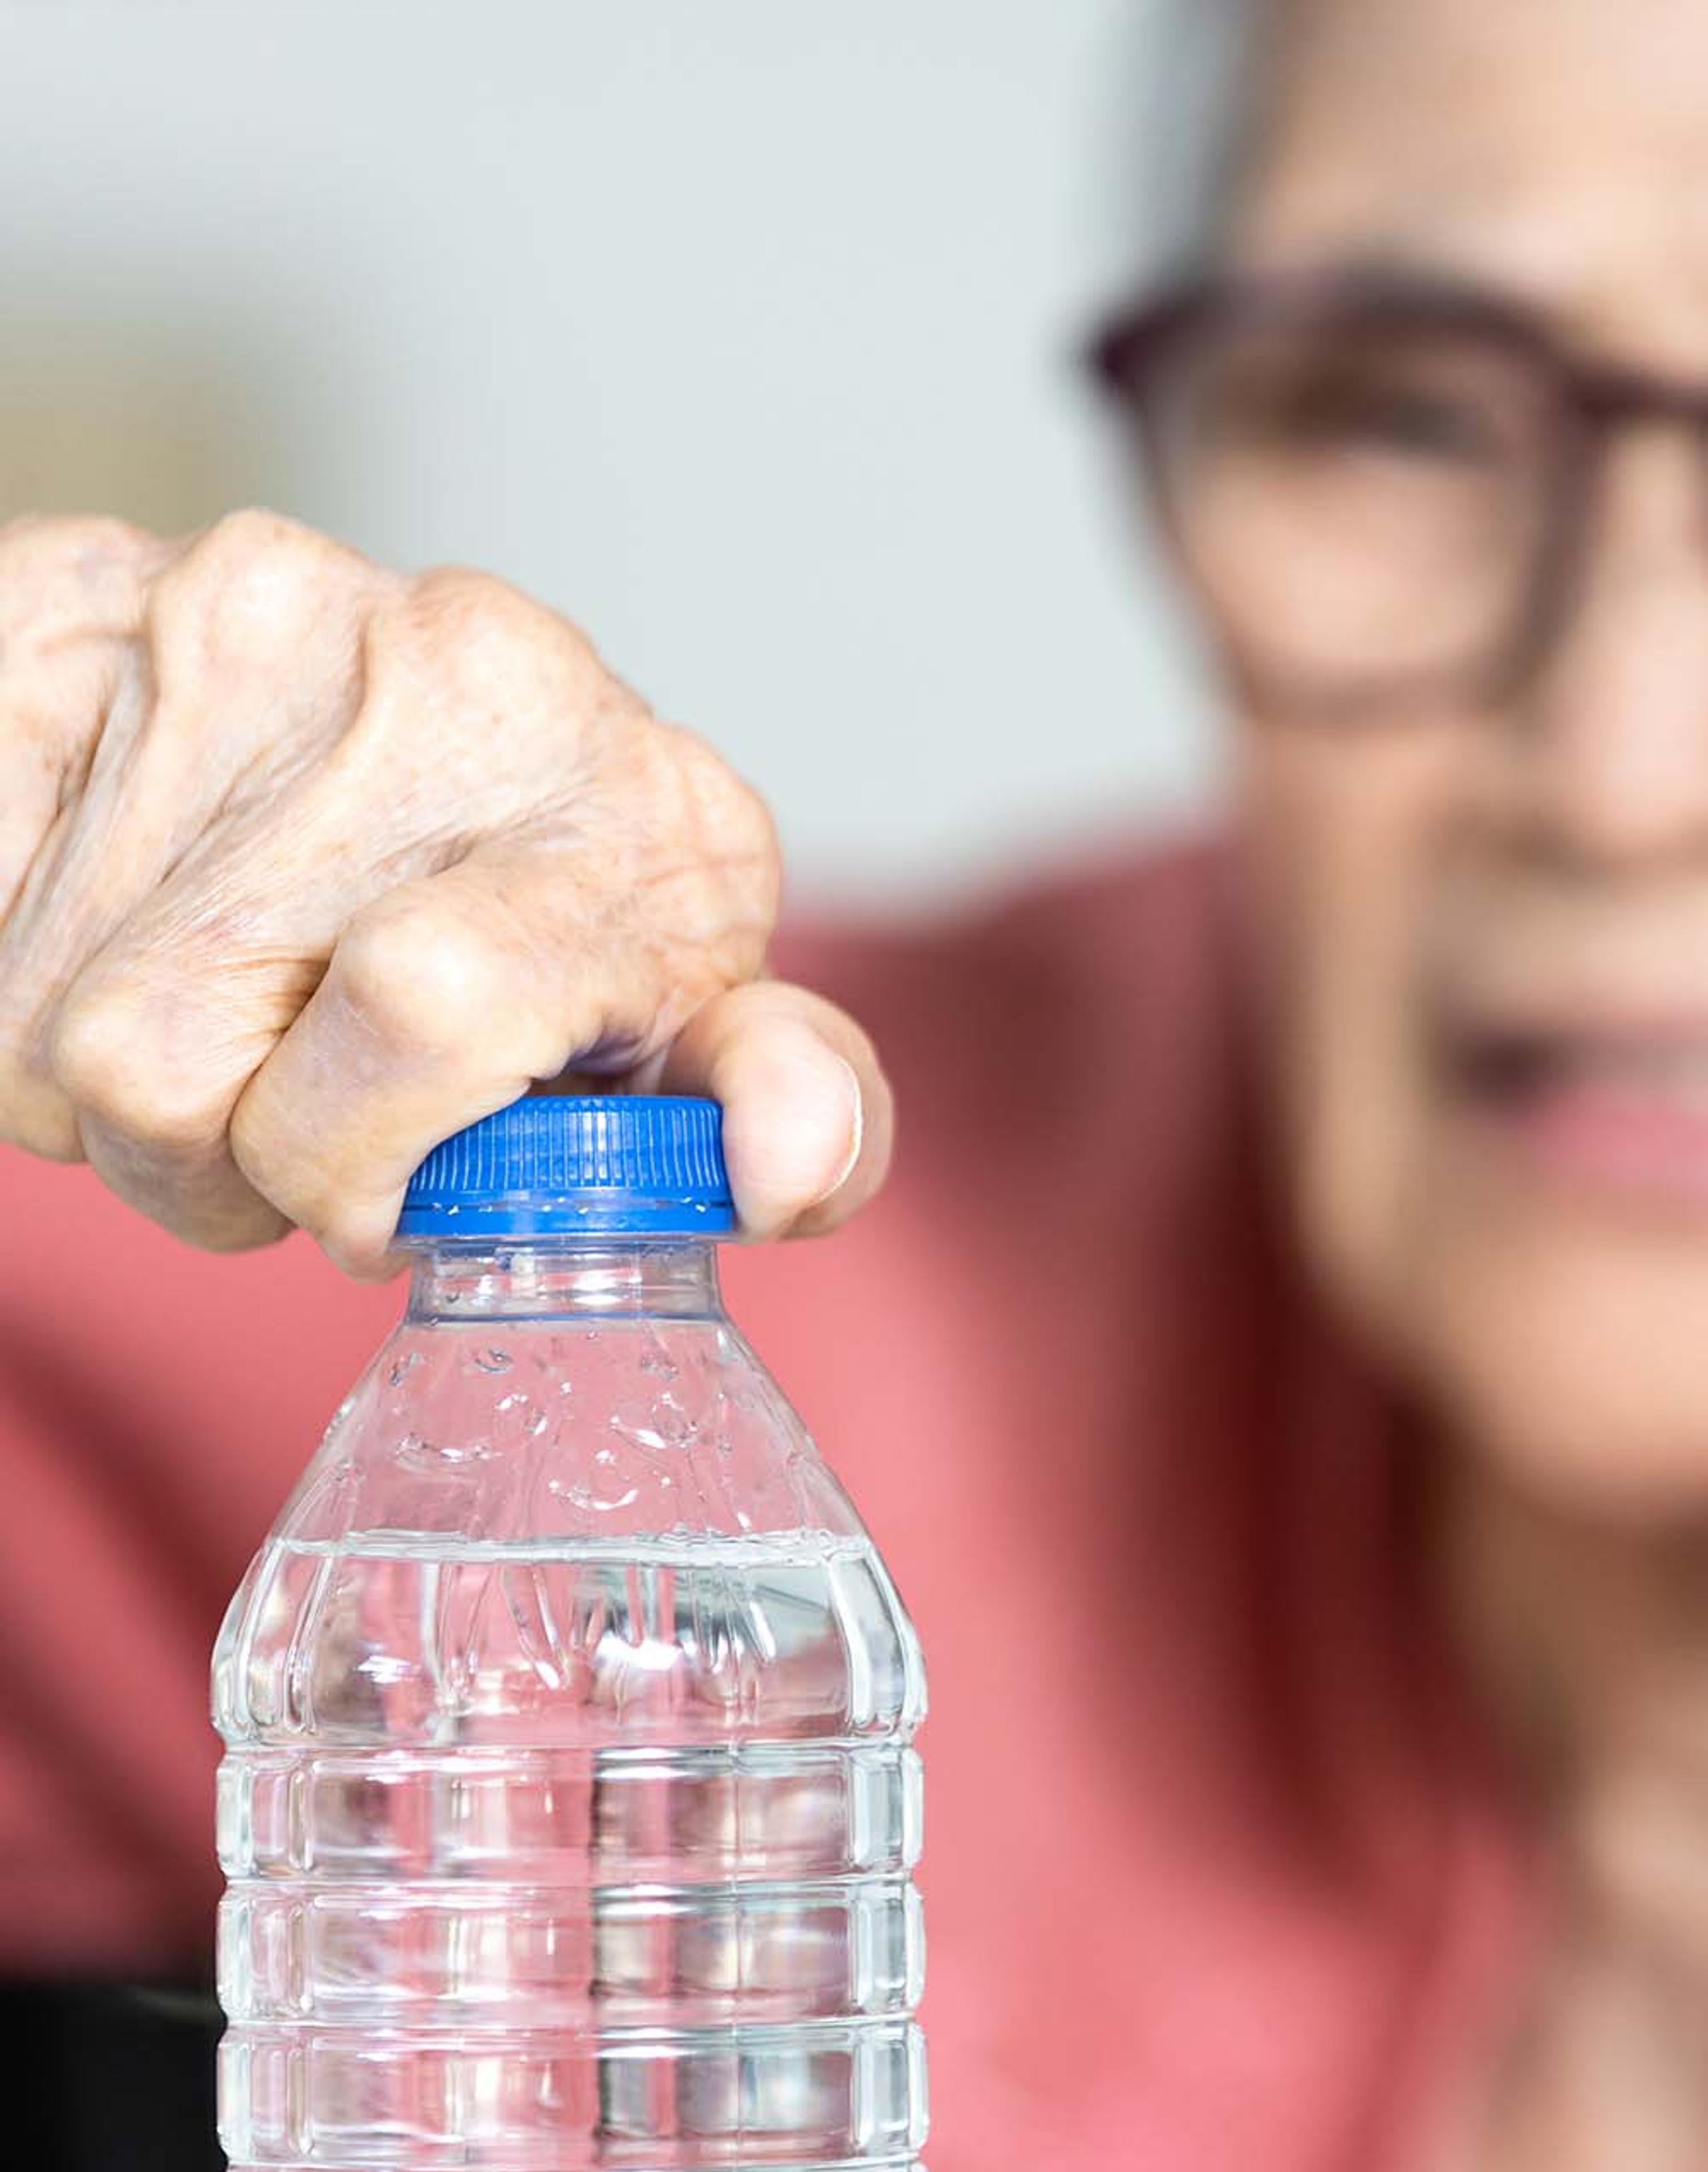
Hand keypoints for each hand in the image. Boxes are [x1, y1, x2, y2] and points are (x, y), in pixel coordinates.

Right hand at [0, 510, 889, 1275]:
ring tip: (232, 1015)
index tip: (378, 1195)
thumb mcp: (703, 1020)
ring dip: (112, 1086)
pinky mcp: (61, 601)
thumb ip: (791, 1111)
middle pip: (171, 1055)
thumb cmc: (574, 922)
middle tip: (294, 1116)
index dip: (360, 1160)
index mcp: (619, 791)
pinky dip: (17, 968)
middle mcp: (440, 667)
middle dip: (218, 1159)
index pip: (422, 1002)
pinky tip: (133, 928)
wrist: (437, 735)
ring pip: (46, 1012)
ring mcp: (233, 612)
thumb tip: (791, 1161)